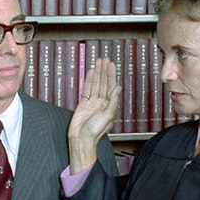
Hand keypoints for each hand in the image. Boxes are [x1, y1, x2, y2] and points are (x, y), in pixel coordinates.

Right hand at [69, 58, 121, 173]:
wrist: (81, 139)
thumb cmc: (95, 131)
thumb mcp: (108, 116)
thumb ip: (113, 101)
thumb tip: (118, 88)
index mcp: (110, 105)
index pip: (111, 86)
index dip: (111, 75)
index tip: (111, 65)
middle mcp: (102, 103)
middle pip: (103, 83)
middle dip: (104, 71)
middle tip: (104, 59)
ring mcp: (92, 103)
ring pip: (95, 84)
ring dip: (97, 73)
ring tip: (98, 62)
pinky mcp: (83, 104)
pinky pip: (87, 89)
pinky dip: (89, 80)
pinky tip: (90, 72)